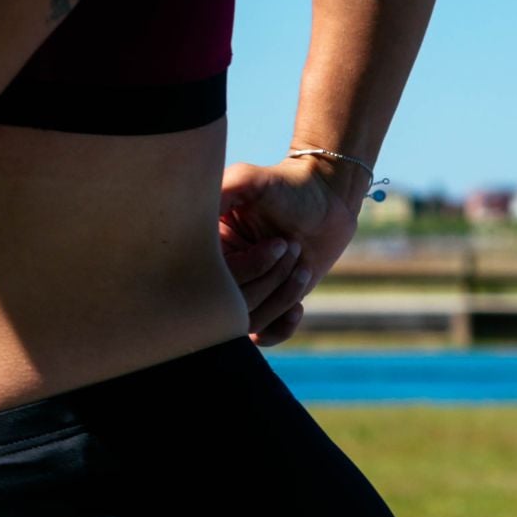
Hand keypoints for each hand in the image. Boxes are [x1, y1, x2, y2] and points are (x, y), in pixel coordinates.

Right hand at [218, 156, 366, 346]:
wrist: (324, 196)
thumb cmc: (285, 185)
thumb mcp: (248, 180)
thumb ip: (219, 192)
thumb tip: (192, 217)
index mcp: (205, 249)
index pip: (213, 280)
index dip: (250, 268)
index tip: (278, 242)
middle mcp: (219, 274)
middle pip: (232, 305)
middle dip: (270, 279)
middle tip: (292, 246)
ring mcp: (243, 292)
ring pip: (250, 322)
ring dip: (282, 296)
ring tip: (302, 264)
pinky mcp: (267, 305)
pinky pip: (265, 336)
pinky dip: (283, 327)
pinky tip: (298, 307)